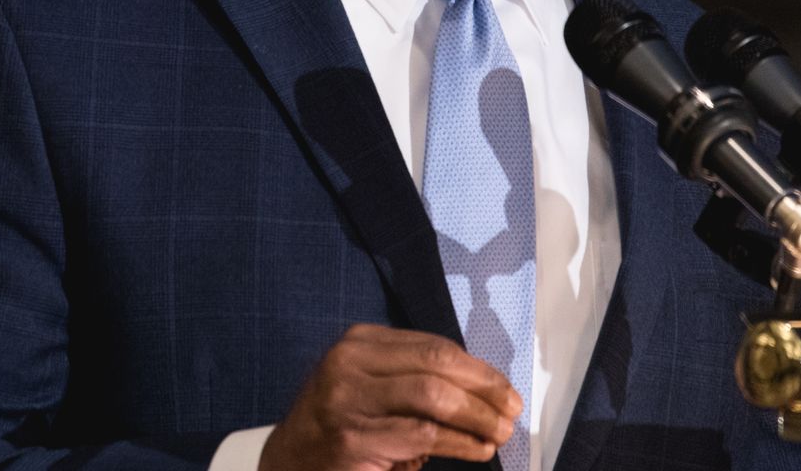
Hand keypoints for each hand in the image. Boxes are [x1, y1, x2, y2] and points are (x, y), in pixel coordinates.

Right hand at [259, 323, 520, 470]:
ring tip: (499, 432)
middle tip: (512, 410)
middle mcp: (349, 363)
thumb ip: (411, 377)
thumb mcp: (369, 387)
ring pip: (433, 397)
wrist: (288, 462)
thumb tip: (481, 387)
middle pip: (437, 366)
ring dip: (477, 416)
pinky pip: (423, 435)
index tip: (505, 389)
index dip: (478, 369)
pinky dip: (460, 443)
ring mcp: (347, 399)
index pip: (433, 347)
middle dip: (484, 388)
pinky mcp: (352, 438)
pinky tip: (478, 450)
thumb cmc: (337, 425)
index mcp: (359, 343)